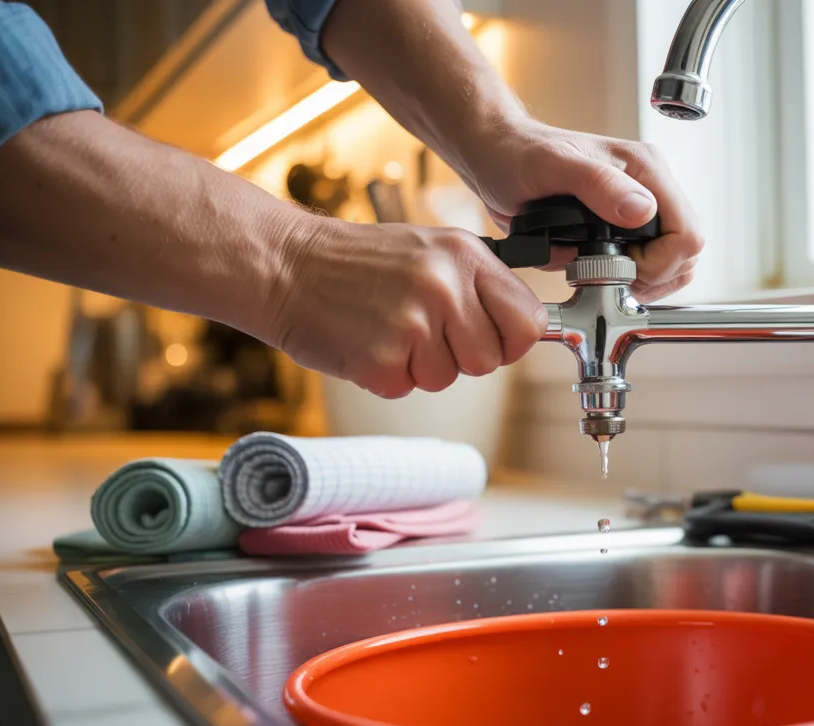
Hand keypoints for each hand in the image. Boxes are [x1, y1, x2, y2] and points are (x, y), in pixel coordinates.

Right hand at [265, 217, 546, 397]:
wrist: (285, 264)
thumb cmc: (360, 262)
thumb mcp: (431, 251)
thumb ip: (479, 286)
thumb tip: (528, 327)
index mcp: (466, 256)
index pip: (528, 321)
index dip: (512, 340)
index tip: (493, 340)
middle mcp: (445, 287)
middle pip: (490, 360)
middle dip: (461, 357)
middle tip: (423, 331)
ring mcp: (413, 324)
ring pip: (448, 378)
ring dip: (419, 365)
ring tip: (388, 329)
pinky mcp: (382, 359)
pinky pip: (406, 387)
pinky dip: (386, 375)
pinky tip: (366, 341)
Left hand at [465, 119, 704, 302]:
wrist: (498, 157)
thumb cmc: (520, 154)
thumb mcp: (553, 166)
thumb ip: (599, 185)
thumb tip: (642, 209)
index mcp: (645, 169)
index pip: (687, 234)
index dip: (659, 263)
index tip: (621, 266)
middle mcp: (649, 189)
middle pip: (685, 254)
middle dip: (651, 276)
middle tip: (609, 274)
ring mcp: (639, 211)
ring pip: (672, 265)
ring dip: (640, 281)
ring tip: (601, 273)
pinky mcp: (625, 229)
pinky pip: (646, 267)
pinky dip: (626, 279)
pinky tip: (596, 269)